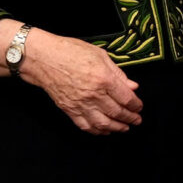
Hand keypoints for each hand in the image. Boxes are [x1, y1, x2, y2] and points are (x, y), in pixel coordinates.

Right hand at [19, 30, 143, 134]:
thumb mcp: (99, 55)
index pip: (126, 98)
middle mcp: (93, 94)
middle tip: (136, 120)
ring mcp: (80, 104)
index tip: (139, 106)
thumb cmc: (70, 51)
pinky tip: (104, 130)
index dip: (136, 105)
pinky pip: (86, 126)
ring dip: (117, 128)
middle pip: (117, 113)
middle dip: (130, 118)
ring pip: (104, 124)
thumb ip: (118, 73)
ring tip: (125, 128)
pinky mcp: (69, 110)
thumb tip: (132, 86)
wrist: (43, 58)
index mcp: (103, 78)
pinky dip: (97, 131)